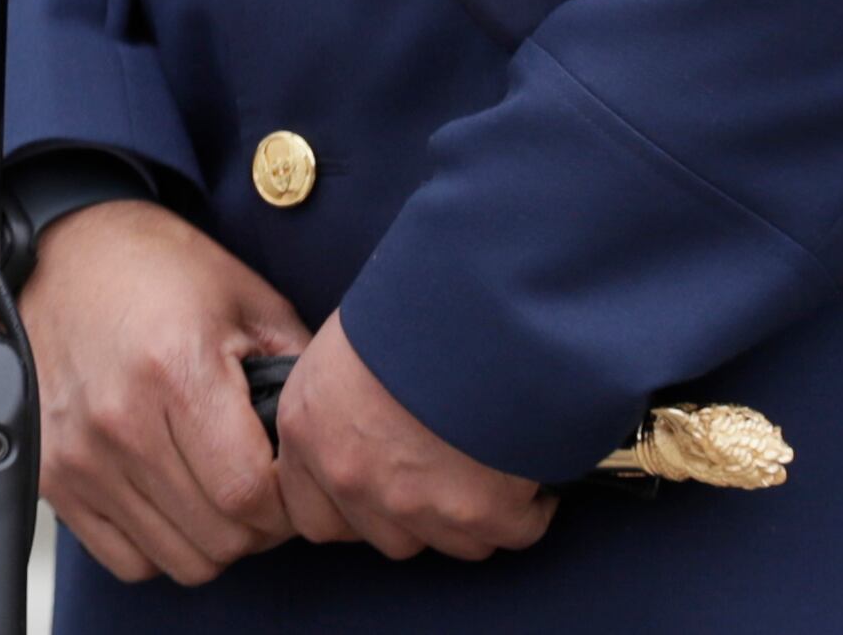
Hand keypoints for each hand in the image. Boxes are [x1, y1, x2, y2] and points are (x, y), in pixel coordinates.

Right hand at [21, 201, 310, 584]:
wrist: (64, 251)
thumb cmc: (161, 270)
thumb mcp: (248, 299)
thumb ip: (300, 372)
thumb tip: (339, 437)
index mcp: (176, 371)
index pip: (250, 495)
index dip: (288, 503)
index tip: (291, 480)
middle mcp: (120, 422)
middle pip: (220, 538)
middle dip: (258, 524)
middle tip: (261, 485)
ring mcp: (79, 456)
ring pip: (179, 560)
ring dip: (213, 538)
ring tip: (217, 489)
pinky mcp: (51, 478)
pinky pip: (128, 561)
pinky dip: (162, 546)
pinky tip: (172, 499)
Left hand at [270, 317, 557, 561]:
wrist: (475, 299)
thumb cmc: (412, 302)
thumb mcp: (348, 345)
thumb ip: (342, 404)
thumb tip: (366, 424)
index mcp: (308, 431)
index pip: (315, 518)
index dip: (354, 511)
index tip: (385, 491)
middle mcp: (352, 476)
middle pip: (388, 537)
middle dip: (419, 514)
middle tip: (448, 470)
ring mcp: (414, 502)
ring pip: (451, 542)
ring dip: (475, 512)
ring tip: (494, 462)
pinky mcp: (481, 513)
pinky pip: (513, 531)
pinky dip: (529, 507)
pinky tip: (534, 470)